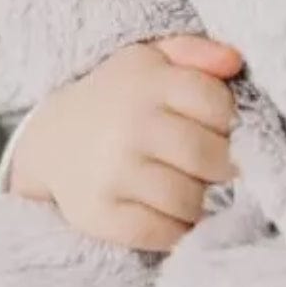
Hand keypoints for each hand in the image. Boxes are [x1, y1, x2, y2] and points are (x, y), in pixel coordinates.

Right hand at [8, 35, 242, 251]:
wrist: (52, 137)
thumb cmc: (120, 97)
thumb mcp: (152, 60)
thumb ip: (196, 52)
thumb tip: (233, 61)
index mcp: (149, 83)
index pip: (217, 104)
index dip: (229, 120)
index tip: (221, 128)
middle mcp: (130, 125)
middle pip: (208, 156)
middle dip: (222, 165)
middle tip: (216, 166)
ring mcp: (113, 172)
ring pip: (188, 200)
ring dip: (200, 199)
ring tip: (193, 187)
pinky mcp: (99, 214)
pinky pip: (160, 234)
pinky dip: (175, 229)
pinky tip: (171, 213)